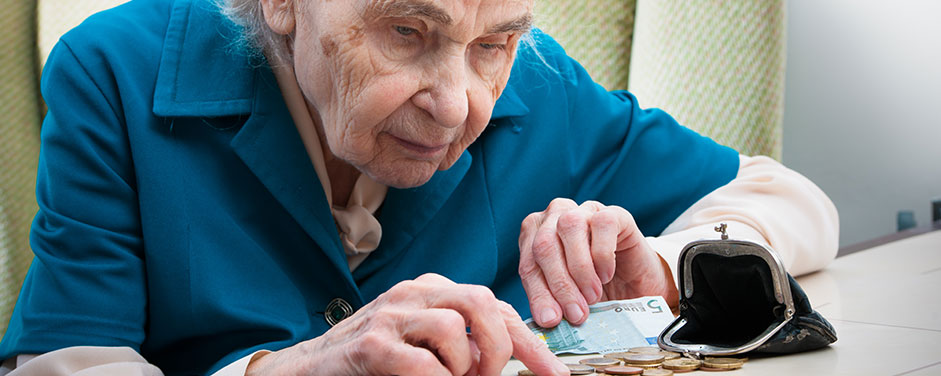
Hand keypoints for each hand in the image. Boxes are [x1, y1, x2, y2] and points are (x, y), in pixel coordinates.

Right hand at [245, 273, 568, 375]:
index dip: (530, 340)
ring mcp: (390, 315)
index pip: (494, 304)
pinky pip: (424, 363)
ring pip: (455, 328)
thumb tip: (507, 358)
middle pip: (481, 301)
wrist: (307, 370)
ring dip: (465, 367)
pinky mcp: (371, 345)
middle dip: (502, 346)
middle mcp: (413, 294)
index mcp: (431, 291)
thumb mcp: (423, 344)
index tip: (554, 373)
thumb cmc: (372, 361)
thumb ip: (461, 343)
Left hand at [519, 198, 678, 327]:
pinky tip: (606, 275)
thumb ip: (553, 302)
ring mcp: (583, 211)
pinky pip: (602, 224)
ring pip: (569, 227)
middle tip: (576, 314)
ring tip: (593, 297)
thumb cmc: (595, 291)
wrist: (636, 286)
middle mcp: (554, 217)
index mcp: (534, 236)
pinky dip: (602, 254)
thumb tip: (546, 319)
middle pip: (544, 244)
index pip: (528, 264)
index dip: (538, 294)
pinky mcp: (613, 213)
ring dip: (580, 268)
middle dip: (559, 284)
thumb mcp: (568, 299)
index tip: (551, 320)